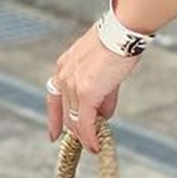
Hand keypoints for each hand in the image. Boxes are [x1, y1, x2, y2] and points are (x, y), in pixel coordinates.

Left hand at [46, 22, 140, 152]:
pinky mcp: (86, 94)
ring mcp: (73, 86)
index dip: (55, 118)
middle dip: (76, 129)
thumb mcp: (103, 65)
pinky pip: (85, 123)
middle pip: (65, 113)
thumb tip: (104, 112)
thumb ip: (101, 90)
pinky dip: (90, 137)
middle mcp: (63, 76)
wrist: (123, 31)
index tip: (55, 134)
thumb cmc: (118, 41)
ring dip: (85, 134)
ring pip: (75, 120)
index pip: (54, 98)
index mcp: (64, 65)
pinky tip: (95, 146)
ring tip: (94, 144)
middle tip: (88, 139)